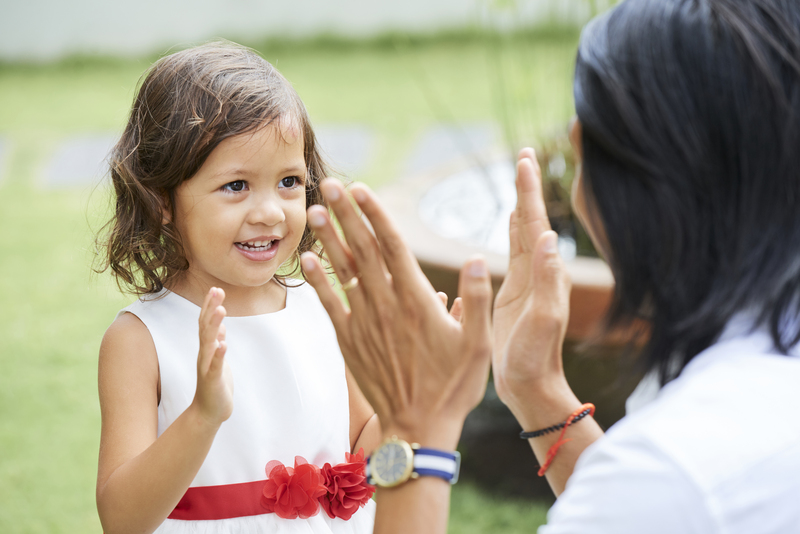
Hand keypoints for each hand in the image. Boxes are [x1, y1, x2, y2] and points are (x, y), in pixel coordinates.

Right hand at [192, 287, 233, 426]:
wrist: (210, 412)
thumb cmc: (215, 383)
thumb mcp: (218, 358)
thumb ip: (216, 340)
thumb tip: (218, 323)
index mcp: (207, 349)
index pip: (206, 323)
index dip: (209, 306)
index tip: (215, 288)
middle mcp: (204, 355)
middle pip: (205, 328)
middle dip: (211, 308)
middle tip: (216, 290)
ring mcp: (207, 367)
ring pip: (209, 343)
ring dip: (214, 326)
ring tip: (221, 310)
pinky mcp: (213, 380)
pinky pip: (215, 366)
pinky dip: (218, 355)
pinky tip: (223, 344)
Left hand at [301, 179, 492, 449]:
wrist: (418, 427)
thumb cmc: (452, 387)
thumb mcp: (478, 345)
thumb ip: (477, 300)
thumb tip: (475, 259)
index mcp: (416, 300)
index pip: (392, 246)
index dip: (375, 214)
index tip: (361, 189)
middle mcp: (386, 304)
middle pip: (362, 249)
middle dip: (346, 214)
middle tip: (331, 184)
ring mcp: (364, 322)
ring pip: (343, 271)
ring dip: (328, 239)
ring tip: (314, 211)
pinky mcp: (349, 341)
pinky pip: (329, 305)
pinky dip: (317, 281)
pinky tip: (306, 260)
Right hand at [492, 149, 574, 423]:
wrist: (530, 385)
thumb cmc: (534, 359)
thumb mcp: (542, 321)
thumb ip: (546, 282)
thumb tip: (547, 238)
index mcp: (545, 275)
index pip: (536, 223)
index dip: (529, 192)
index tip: (524, 160)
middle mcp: (540, 272)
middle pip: (532, 219)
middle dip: (527, 187)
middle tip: (524, 155)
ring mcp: (528, 280)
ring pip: (524, 231)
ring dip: (522, 202)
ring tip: (519, 176)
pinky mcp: (514, 291)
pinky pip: (513, 250)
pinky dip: (512, 228)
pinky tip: (511, 218)